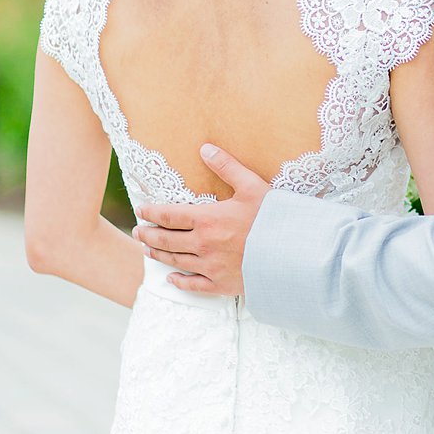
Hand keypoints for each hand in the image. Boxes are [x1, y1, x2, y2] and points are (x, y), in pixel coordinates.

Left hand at [132, 144, 267, 296]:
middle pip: (166, 240)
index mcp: (208, 219)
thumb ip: (227, 167)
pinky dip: (179, 282)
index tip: (141, 210)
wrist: (295, 253)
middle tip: (138, 232)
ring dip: (158, 255)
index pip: (169, 215)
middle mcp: (203, 244)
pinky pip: (193, 285)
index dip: (152, 212)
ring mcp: (210, 267)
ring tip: (148, 250)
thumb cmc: (276, 217)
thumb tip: (205, 148)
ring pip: (175, 261)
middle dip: (148, 235)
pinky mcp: (221, 284)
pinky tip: (171, 279)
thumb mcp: (253, 186)